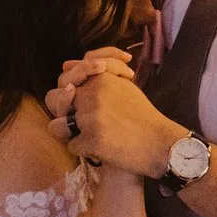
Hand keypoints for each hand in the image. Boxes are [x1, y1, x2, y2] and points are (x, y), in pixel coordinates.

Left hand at [47, 50, 181, 177]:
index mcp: (100, 78)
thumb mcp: (124, 87)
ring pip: (57, 126)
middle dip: (61, 111)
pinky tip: (97, 150)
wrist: (163, 143)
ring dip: (67, 134)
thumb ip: (98, 76)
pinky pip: (72, 146)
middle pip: (54, 100)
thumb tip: (68, 65)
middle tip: (76, 121)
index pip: (65, 76)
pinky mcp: (92, 140)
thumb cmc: (144, 116)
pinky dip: (83, 150)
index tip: (80, 99)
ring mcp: (91, 117)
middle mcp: (92, 94)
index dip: (67, 90)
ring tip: (84, 137)